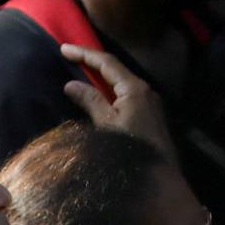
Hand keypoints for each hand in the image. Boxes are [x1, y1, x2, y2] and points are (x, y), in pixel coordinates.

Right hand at [56, 45, 173, 152]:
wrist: (161, 175)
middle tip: (70, 55)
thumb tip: (71, 85)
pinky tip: (100, 91)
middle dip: (92, 60)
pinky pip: (126, 92)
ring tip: (81, 69)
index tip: (64, 48)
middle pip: (115, 68)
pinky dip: (110, 88)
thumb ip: (90, 101)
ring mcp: (149, 101)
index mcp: (134, 87)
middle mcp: (144, 89)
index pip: (107, 62)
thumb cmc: (132, 149)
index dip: (84, 53)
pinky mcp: (149, 113)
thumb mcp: (107, 124)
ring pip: (121, 80)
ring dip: (101, 74)